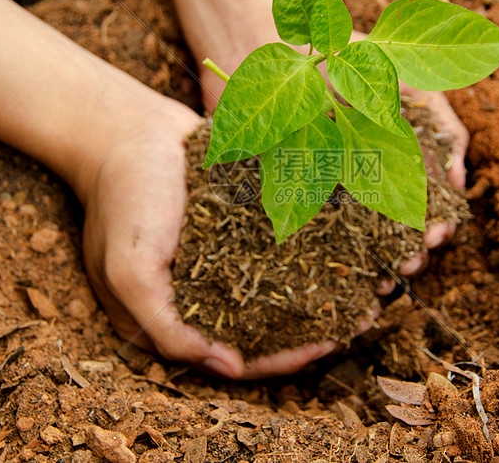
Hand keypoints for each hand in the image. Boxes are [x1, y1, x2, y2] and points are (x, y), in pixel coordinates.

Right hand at [81, 92, 360, 378]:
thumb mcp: (129, 273)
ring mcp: (229, 254)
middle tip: (368, 312)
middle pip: (272, 322)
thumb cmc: (123, 199)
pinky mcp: (244, 219)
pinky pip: (287, 240)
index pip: (242, 355)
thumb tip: (228, 369)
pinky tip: (356, 239)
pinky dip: (318, 245)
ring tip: (375, 278)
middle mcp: (210, 290)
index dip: (288, 358)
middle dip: (321, 322)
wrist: (125, 128)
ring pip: (288, 282)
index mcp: (182, 314)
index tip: (331, 344)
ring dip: (329, 285)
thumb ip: (167, 329)